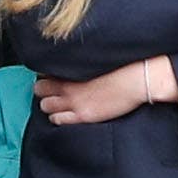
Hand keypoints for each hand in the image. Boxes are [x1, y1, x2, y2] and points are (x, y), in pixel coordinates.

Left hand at [33, 59, 177, 124]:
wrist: (137, 80)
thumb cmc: (123, 66)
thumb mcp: (97, 57)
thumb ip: (82, 60)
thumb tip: (76, 60)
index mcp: (72, 67)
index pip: (45, 71)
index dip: (46, 75)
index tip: (50, 76)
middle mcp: (69, 84)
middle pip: (40, 89)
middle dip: (44, 90)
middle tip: (52, 91)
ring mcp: (74, 101)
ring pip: (45, 106)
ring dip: (49, 105)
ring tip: (58, 104)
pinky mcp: (82, 115)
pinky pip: (58, 120)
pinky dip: (57, 118)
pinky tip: (64, 115)